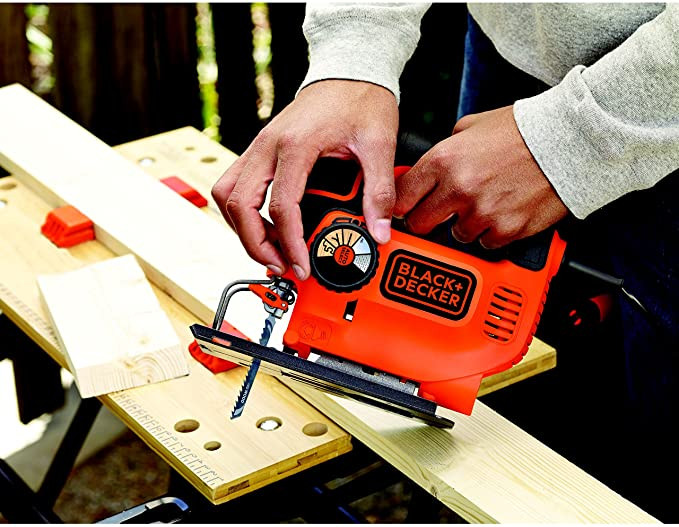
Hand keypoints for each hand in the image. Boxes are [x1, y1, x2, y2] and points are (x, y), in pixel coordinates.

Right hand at [212, 80, 398, 279]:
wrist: (349, 69)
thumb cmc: (361, 99)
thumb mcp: (379, 144)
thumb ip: (379, 191)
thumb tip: (379, 231)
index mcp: (296, 145)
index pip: (282, 207)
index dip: (290, 244)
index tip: (302, 266)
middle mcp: (268, 145)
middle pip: (238, 204)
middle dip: (254, 243)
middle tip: (280, 266)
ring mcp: (259, 146)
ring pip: (226, 195)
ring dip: (242, 228)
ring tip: (271, 251)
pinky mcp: (260, 149)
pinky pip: (234, 184)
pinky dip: (242, 211)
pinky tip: (267, 226)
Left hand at [394, 105, 567, 247]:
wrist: (568, 140)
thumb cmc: (522, 130)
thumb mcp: (470, 127)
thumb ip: (443, 150)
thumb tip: (422, 171)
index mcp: (444, 161)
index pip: (402, 196)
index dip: (402, 204)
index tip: (405, 208)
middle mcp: (459, 188)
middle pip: (420, 224)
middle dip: (427, 219)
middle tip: (439, 213)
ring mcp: (483, 212)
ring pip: (455, 236)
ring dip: (464, 225)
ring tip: (484, 204)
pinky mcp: (507, 230)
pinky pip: (486, 243)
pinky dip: (492, 233)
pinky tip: (502, 212)